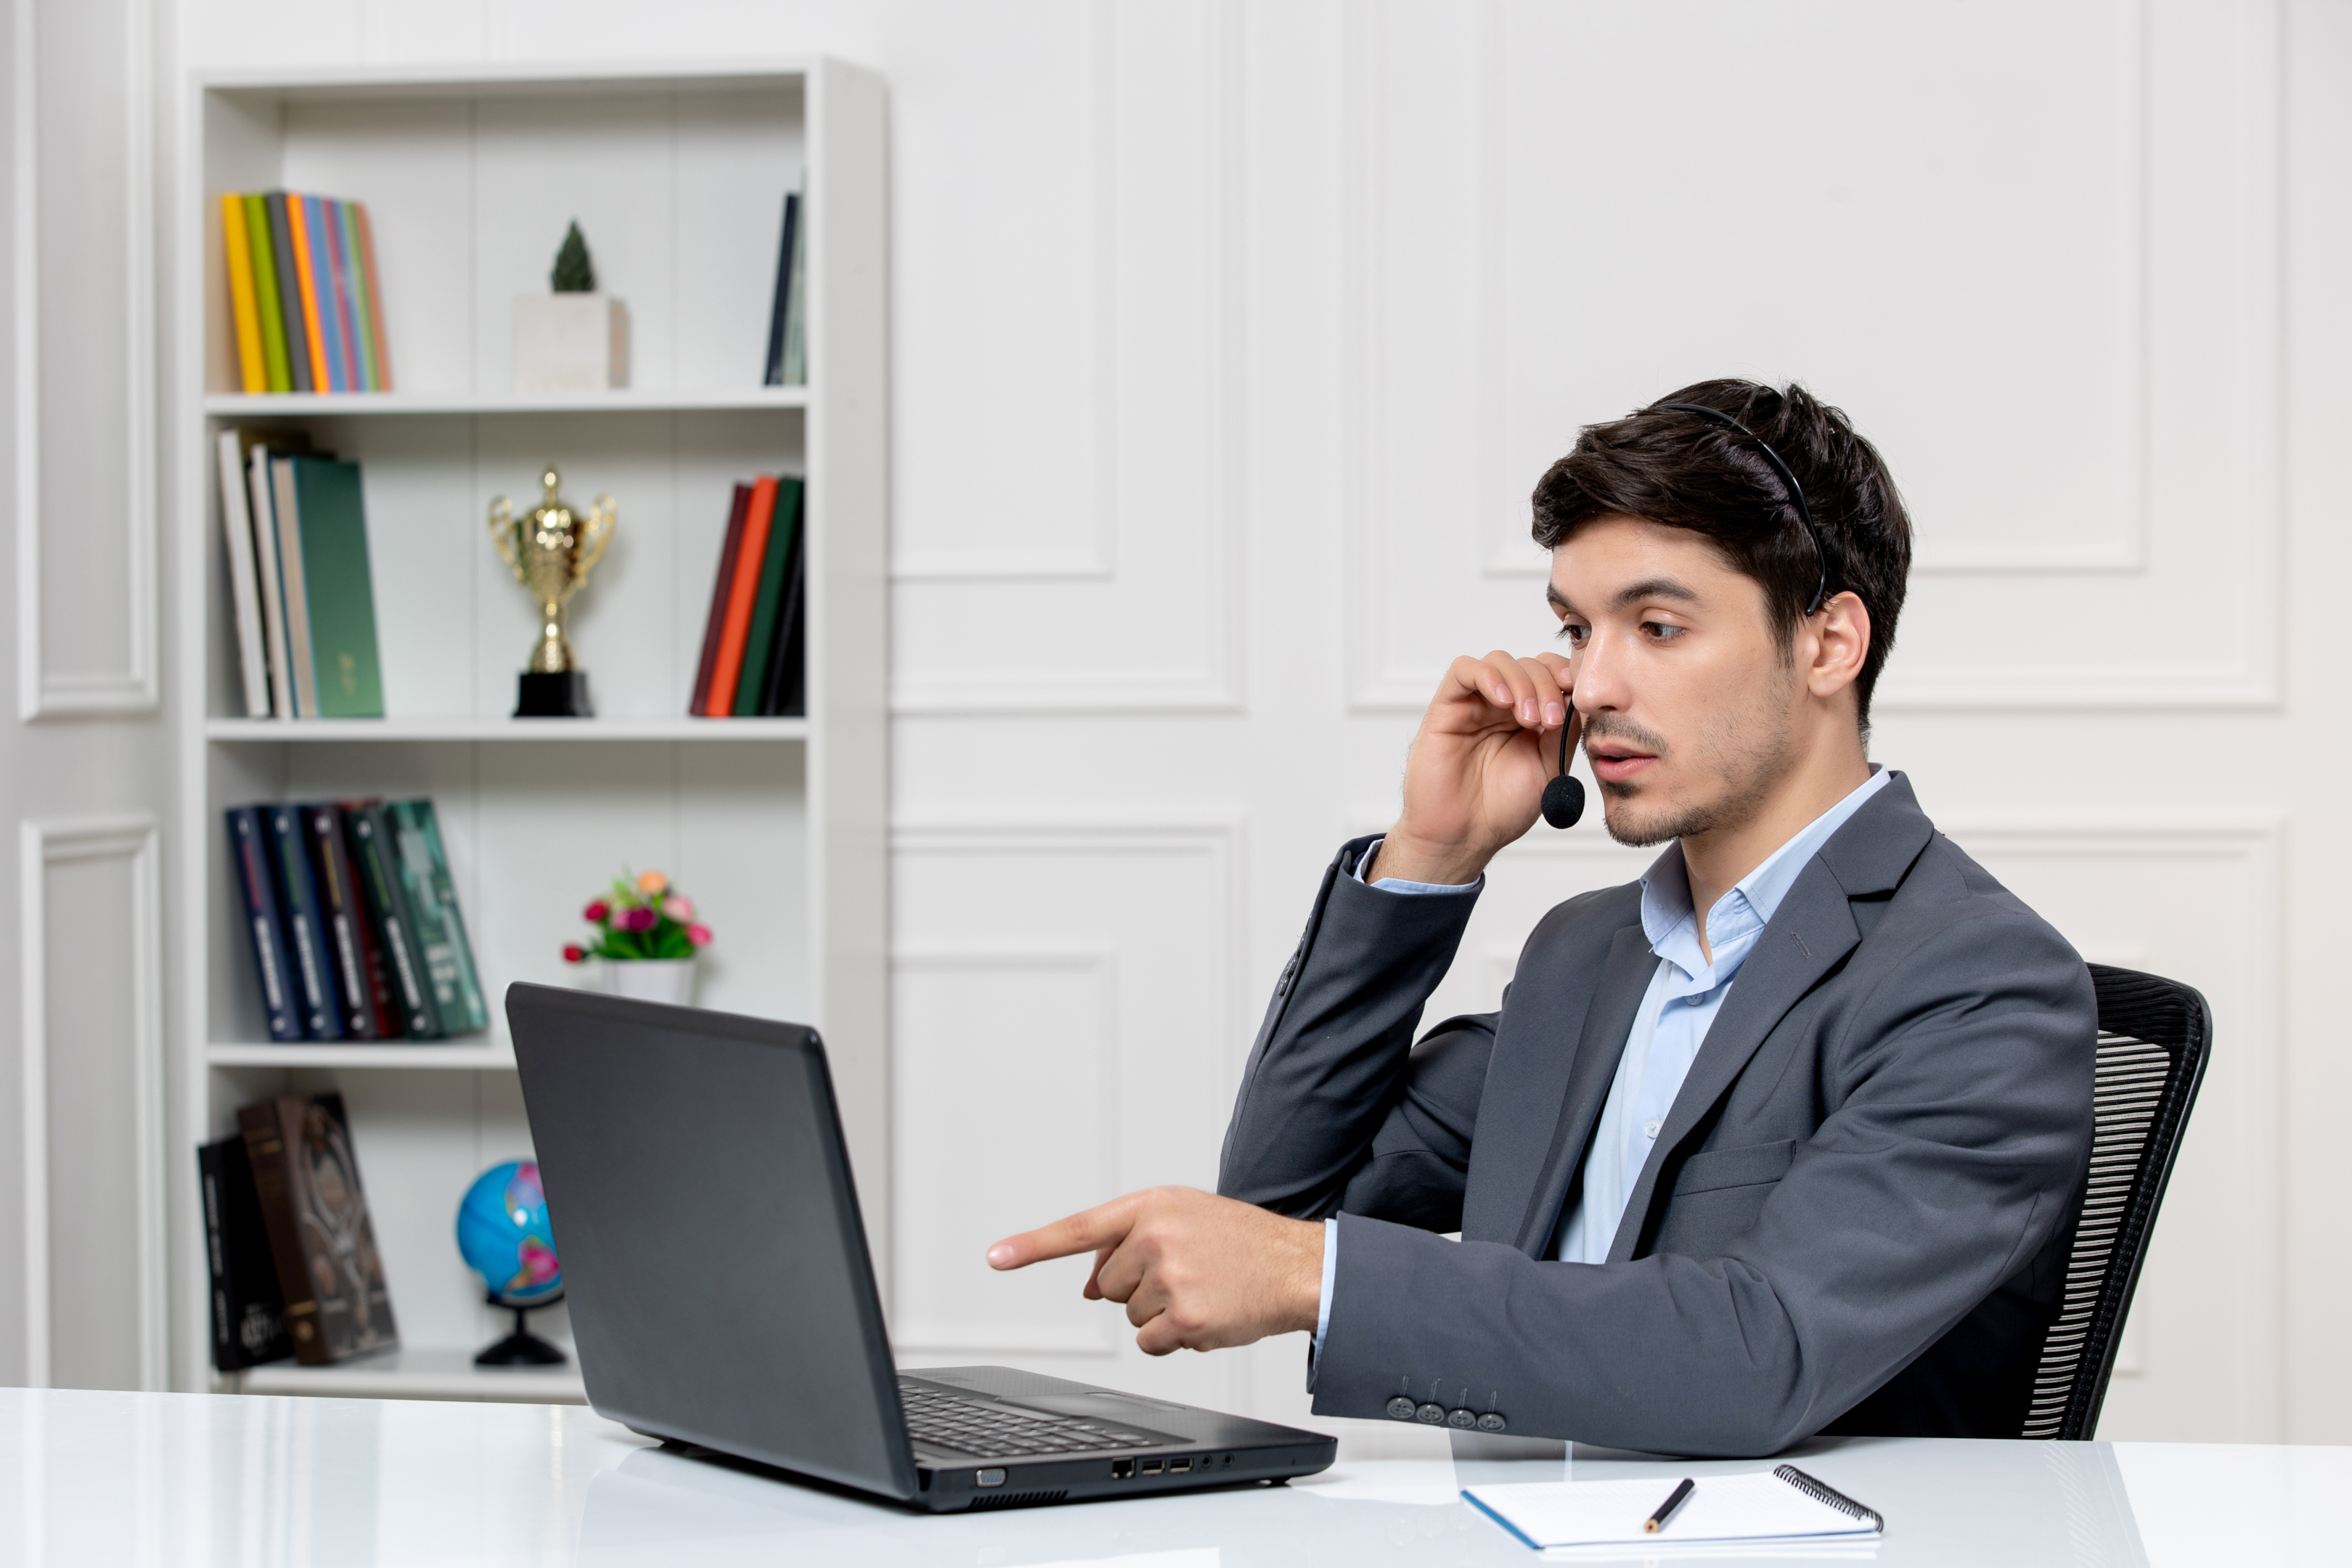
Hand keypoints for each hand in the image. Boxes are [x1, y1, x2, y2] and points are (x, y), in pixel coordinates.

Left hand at [986, 1187, 1323, 1354]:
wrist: (1296, 1266)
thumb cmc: (1240, 1242)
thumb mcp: (1185, 1217)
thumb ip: (1131, 1239)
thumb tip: (1087, 1282)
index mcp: (1151, 1206)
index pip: (1080, 1228)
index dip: (1032, 1245)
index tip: (995, 1257)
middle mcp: (1156, 1237)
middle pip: (1106, 1286)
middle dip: (1138, 1287)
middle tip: (1185, 1274)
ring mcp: (1170, 1278)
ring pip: (1129, 1315)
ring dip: (1160, 1313)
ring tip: (1202, 1290)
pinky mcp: (1184, 1318)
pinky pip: (1150, 1342)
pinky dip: (1173, 1339)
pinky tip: (1206, 1315)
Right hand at [1373, 650, 1577, 885]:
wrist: (1464, 835)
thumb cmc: (1501, 809)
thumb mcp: (1550, 767)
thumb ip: (1566, 731)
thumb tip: (1582, 699)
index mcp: (1528, 716)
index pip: (1551, 674)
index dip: (1567, 676)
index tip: (1580, 697)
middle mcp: (1502, 705)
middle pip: (1530, 664)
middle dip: (1548, 685)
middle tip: (1551, 719)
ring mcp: (1475, 703)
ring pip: (1500, 661)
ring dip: (1523, 682)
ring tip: (1529, 718)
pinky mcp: (1447, 706)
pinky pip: (1464, 670)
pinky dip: (1488, 676)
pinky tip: (1503, 701)